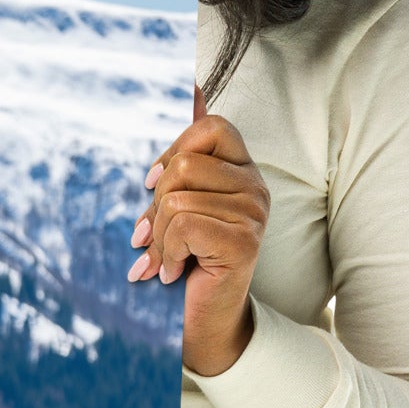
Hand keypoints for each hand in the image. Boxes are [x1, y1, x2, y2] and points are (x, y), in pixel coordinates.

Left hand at [127, 84, 268, 375]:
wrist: (204, 322)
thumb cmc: (186, 261)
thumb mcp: (176, 205)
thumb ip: (182, 159)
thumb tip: (193, 85)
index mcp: (242, 171)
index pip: (211, 127)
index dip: (173, 152)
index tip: (153, 186)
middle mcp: (256, 187)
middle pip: (185, 165)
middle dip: (156, 205)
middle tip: (152, 236)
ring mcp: (254, 214)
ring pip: (178, 198)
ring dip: (159, 236)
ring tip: (164, 259)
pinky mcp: (244, 241)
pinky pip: (184, 224)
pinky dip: (165, 252)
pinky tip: (172, 272)